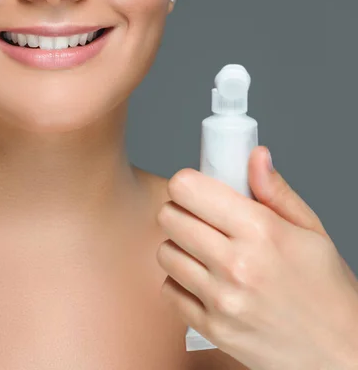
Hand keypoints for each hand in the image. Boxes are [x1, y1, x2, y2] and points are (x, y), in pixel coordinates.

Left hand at [157, 146, 357, 369]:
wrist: (339, 354)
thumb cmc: (327, 290)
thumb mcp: (311, 232)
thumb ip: (275, 191)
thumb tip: (254, 154)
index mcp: (262, 231)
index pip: (187, 189)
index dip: (188, 185)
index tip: (197, 191)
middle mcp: (237, 265)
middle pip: (168, 217)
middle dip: (181, 213)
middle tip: (200, 221)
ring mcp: (221, 300)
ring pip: (165, 253)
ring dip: (180, 249)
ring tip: (206, 254)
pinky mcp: (210, 328)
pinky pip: (169, 290)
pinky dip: (181, 284)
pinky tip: (206, 283)